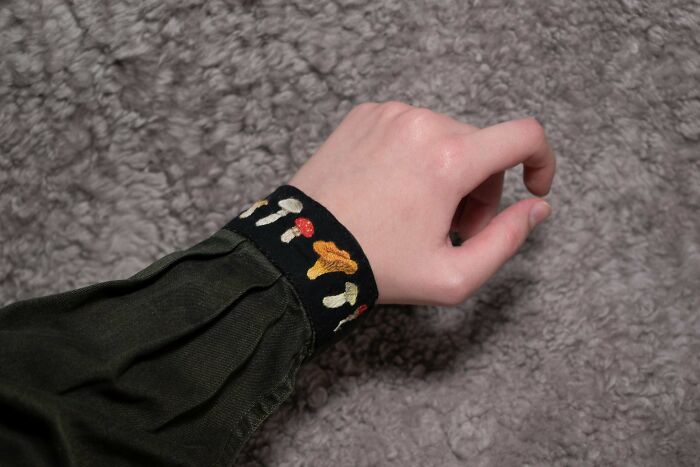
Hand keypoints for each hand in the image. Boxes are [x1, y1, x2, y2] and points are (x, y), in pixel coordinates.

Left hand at [288, 101, 555, 305]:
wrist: (303, 250)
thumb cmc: (375, 266)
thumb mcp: (452, 276)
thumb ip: (508, 241)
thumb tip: (537, 207)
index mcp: (448, 159)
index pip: (525, 135)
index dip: (542, 161)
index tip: (533, 187)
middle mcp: (421, 124)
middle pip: (481, 146)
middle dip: (480, 187)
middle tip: (454, 227)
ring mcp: (389, 114)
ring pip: (446, 136)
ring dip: (447, 170)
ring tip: (418, 213)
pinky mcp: (365, 115)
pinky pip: (411, 129)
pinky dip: (414, 156)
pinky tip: (391, 190)